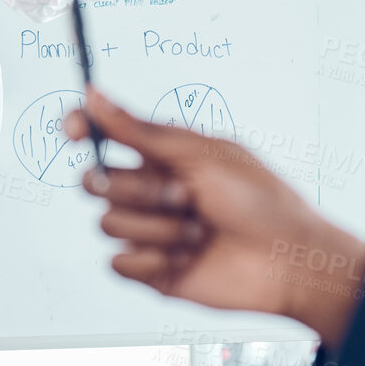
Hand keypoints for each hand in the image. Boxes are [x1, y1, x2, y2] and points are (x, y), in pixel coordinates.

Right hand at [66, 90, 364, 343]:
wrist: (288, 260)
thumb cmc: (260, 200)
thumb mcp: (202, 154)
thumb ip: (141, 131)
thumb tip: (93, 95)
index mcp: (161, 156)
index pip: (102, 135)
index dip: (81, 129)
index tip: (76, 131)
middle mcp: (149, 191)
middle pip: (96, 181)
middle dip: (137, 189)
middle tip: (182, 196)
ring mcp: (147, 231)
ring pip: (108, 223)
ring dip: (158, 227)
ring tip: (200, 232)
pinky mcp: (150, 271)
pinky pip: (118, 263)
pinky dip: (152, 260)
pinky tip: (188, 259)